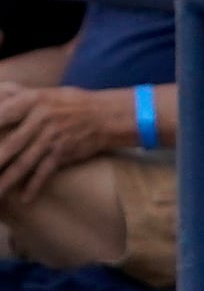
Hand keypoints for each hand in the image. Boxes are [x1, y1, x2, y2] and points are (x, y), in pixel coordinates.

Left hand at [0, 84, 123, 204]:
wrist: (106, 115)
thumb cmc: (69, 103)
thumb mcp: (41, 91)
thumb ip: (13, 92)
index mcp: (31, 100)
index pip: (2, 114)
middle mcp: (41, 119)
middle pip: (9, 144)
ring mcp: (53, 138)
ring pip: (25, 162)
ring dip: (7, 179)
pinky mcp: (64, 152)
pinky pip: (46, 171)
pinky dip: (35, 185)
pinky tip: (24, 199)